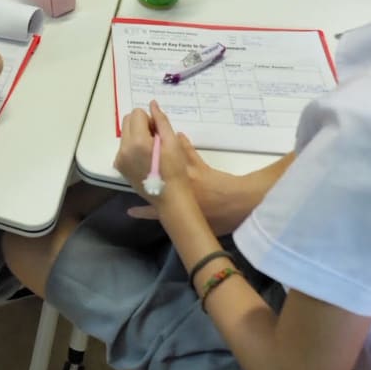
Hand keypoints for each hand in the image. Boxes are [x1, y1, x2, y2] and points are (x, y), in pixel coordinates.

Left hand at [114, 100, 190, 206]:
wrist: (170, 198)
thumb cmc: (176, 170)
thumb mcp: (173, 143)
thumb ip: (161, 121)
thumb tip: (152, 104)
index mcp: (137, 142)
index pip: (137, 114)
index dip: (150, 119)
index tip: (159, 132)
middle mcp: (124, 149)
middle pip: (127, 121)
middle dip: (141, 125)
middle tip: (156, 138)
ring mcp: (120, 158)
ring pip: (125, 134)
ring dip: (137, 135)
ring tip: (152, 150)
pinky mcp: (119, 166)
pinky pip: (123, 147)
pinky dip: (133, 147)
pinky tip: (146, 158)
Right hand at [126, 132, 244, 234]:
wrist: (240, 204)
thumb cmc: (224, 220)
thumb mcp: (205, 228)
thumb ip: (194, 227)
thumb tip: (191, 233)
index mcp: (178, 208)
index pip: (154, 211)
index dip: (142, 211)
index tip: (130, 209)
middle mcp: (177, 190)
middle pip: (156, 180)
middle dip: (144, 173)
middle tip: (135, 164)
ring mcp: (186, 175)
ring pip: (168, 161)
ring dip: (160, 150)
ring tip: (153, 140)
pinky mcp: (198, 166)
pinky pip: (186, 152)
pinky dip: (182, 143)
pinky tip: (179, 135)